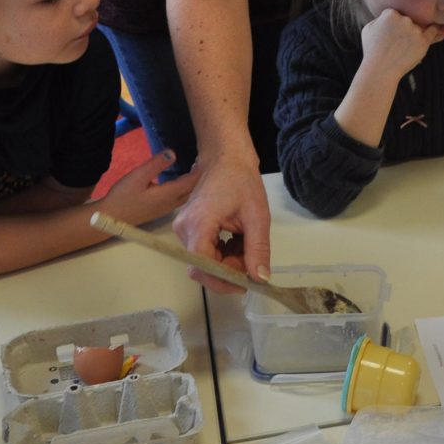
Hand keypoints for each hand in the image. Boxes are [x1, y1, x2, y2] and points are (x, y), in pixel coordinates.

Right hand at [95, 150, 198, 226]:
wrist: (111, 218)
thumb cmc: (123, 196)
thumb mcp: (138, 176)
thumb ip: (156, 164)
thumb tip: (173, 152)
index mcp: (168, 194)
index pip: (191, 182)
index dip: (199, 170)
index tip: (206, 158)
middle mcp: (171, 203)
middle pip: (192, 190)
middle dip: (199, 177)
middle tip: (203, 162)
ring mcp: (166, 208)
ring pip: (187, 196)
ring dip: (193, 184)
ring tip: (195, 170)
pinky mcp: (160, 210)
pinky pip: (180, 199)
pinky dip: (186, 190)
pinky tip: (182, 182)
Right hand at [172, 150, 270, 292]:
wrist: (226, 159)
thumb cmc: (242, 181)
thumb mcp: (257, 217)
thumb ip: (258, 249)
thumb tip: (260, 280)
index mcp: (198, 224)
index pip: (202, 266)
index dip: (222, 281)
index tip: (246, 284)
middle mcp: (183, 230)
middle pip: (203, 266)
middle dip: (230, 270)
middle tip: (253, 261)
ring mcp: (183, 230)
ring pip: (205, 261)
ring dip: (229, 261)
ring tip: (247, 243)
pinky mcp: (188, 229)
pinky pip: (205, 252)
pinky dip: (224, 253)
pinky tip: (238, 239)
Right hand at [361, 8, 443, 82]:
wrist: (380, 71)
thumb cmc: (372, 51)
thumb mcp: (369, 29)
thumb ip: (380, 18)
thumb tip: (392, 13)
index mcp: (390, 13)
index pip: (397, 13)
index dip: (393, 24)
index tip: (389, 35)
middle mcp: (404, 19)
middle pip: (409, 19)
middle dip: (405, 29)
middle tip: (396, 44)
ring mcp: (415, 30)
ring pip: (419, 27)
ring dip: (414, 34)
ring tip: (402, 48)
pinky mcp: (424, 41)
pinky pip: (433, 31)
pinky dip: (432, 31)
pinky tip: (429, 35)